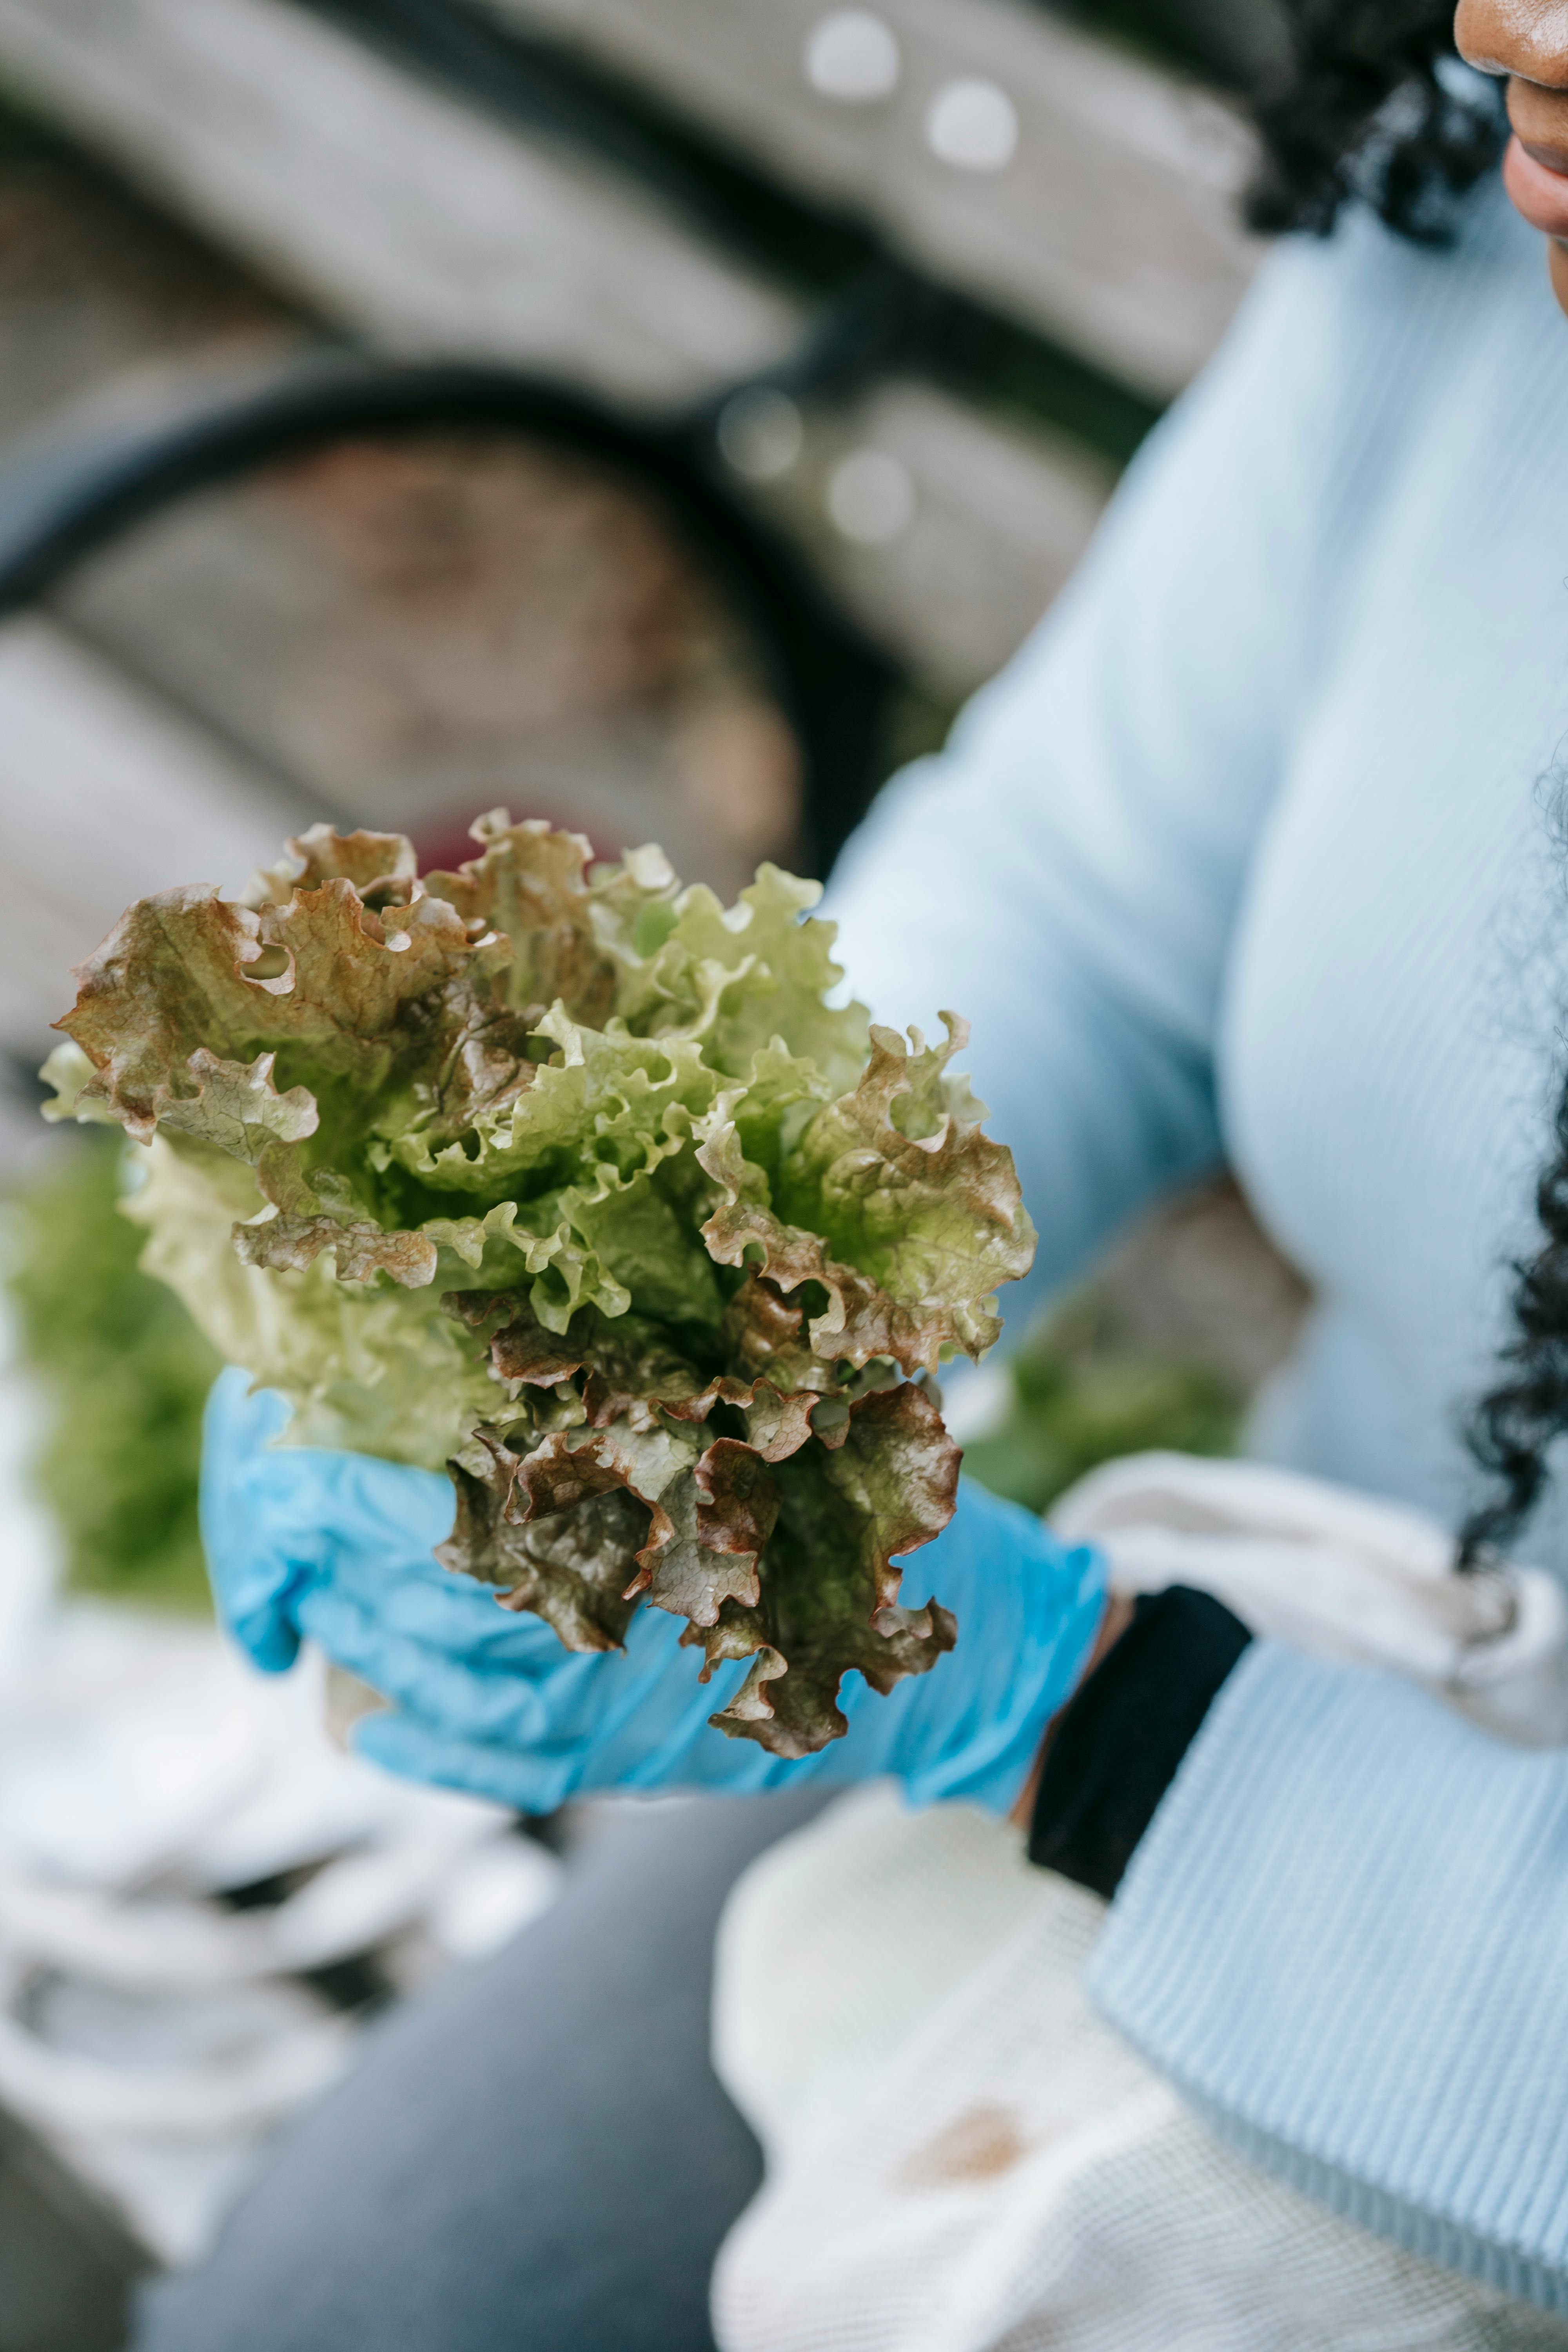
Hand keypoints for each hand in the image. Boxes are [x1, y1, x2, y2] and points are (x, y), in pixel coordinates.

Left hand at [201, 1369, 1106, 1815]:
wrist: (948, 1651)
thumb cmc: (854, 1505)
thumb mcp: (757, 1413)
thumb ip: (638, 1384)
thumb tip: (498, 1330)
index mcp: (604, 1523)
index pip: (401, 1507)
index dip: (324, 1484)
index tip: (292, 1439)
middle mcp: (579, 1627)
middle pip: (386, 1594)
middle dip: (315, 1555)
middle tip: (285, 1502)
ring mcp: (588, 1713)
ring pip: (411, 1680)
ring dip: (348, 1636)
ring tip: (315, 1589)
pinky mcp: (609, 1766)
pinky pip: (467, 1764)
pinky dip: (403, 1738)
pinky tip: (369, 1707)